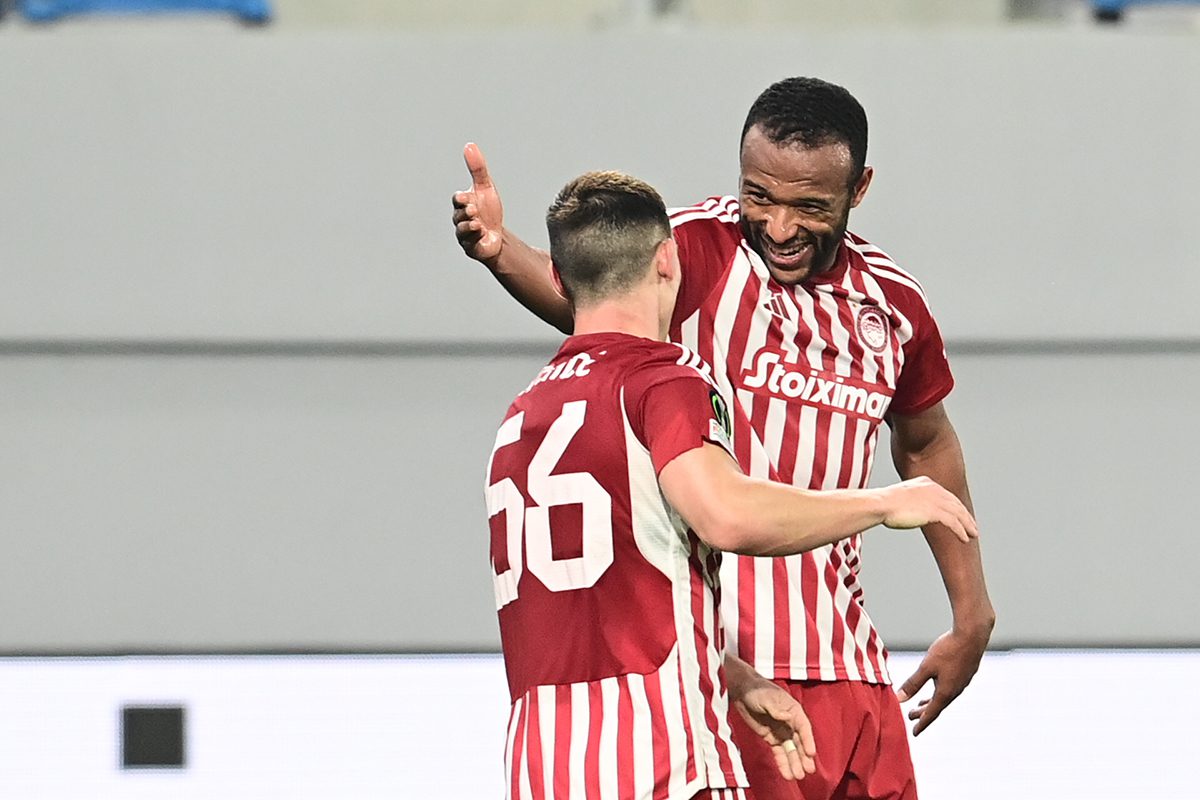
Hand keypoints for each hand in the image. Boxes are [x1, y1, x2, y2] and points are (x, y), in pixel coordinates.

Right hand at [451, 142, 504, 263]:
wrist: (497, 236)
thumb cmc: (489, 212)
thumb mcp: (486, 188)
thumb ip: (477, 169)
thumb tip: (469, 145)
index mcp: (463, 205)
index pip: (457, 199)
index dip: (461, 199)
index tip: (467, 198)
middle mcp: (460, 220)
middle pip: (458, 215)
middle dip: (465, 212)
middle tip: (474, 210)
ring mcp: (464, 235)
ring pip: (462, 230)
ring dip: (470, 225)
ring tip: (478, 223)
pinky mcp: (471, 248)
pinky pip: (470, 243)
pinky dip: (476, 237)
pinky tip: (483, 232)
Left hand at [731, 679, 816, 780]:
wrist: (742, 691)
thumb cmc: (756, 690)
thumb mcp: (766, 698)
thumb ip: (776, 709)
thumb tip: (787, 717)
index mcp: (793, 710)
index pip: (803, 727)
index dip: (808, 740)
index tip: (811, 753)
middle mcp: (790, 723)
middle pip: (799, 742)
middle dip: (803, 757)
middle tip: (808, 770)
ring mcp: (781, 732)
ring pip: (790, 750)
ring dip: (795, 763)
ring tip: (798, 776)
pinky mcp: (771, 738)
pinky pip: (778, 753)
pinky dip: (782, 763)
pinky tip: (787, 775)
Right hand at [878, 477, 978, 542]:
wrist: (881, 504)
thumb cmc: (884, 503)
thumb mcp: (902, 497)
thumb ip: (912, 500)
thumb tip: (912, 510)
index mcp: (926, 483)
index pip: (947, 495)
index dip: (957, 507)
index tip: (962, 515)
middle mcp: (934, 489)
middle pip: (956, 504)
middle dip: (966, 516)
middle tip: (973, 527)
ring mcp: (935, 500)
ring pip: (958, 514)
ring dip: (968, 525)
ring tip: (973, 535)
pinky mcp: (935, 511)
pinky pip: (954, 523)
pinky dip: (961, 531)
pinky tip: (965, 538)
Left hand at [895, 627, 988, 734]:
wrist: (972, 635)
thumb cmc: (949, 650)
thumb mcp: (926, 667)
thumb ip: (913, 683)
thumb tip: (899, 698)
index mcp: (945, 692)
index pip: (931, 713)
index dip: (922, 723)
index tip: (915, 733)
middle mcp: (955, 690)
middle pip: (937, 705)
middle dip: (923, 712)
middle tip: (911, 716)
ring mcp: (962, 682)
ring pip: (944, 696)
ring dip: (931, 701)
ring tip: (921, 704)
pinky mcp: (965, 673)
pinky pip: (950, 688)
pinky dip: (940, 692)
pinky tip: (937, 685)